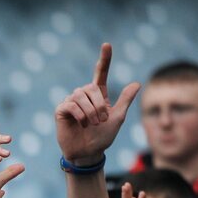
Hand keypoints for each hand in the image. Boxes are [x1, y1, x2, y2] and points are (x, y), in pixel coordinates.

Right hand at [55, 43, 140, 165]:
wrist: (88, 153)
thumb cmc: (102, 137)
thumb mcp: (118, 118)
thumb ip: (125, 100)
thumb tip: (137, 83)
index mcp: (98, 95)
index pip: (100, 73)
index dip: (104, 59)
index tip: (107, 45)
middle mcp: (83, 95)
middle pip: (91, 87)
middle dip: (99, 104)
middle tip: (101, 120)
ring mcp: (71, 102)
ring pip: (81, 95)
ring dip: (90, 110)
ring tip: (92, 124)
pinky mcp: (61, 111)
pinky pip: (71, 104)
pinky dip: (80, 114)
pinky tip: (82, 123)